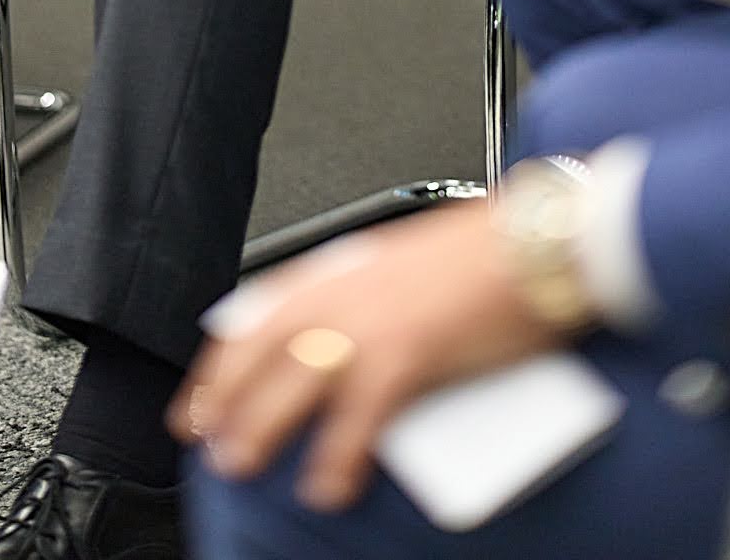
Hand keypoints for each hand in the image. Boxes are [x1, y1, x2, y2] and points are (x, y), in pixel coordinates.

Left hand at [170, 200, 557, 511]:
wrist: (530, 242)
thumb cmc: (482, 252)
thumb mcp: (399, 266)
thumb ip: (362, 301)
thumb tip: (338, 349)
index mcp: (341, 269)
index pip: (259, 315)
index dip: (221, 362)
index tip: (199, 397)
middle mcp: (344, 291)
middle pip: (260, 348)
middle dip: (223, 396)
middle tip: (201, 437)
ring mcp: (370, 323)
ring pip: (291, 381)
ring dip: (257, 424)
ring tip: (237, 462)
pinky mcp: (405, 356)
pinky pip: (355, 419)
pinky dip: (335, 457)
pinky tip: (324, 486)